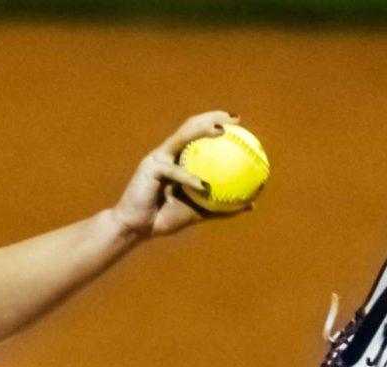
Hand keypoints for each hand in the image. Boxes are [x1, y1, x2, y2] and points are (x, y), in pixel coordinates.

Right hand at [108, 112, 231, 239]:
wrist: (135, 229)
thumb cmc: (164, 220)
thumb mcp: (198, 212)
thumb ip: (222, 207)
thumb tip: (251, 204)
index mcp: (178, 159)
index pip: (199, 133)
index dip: (218, 123)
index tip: (240, 124)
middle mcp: (168, 152)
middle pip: (192, 125)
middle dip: (214, 116)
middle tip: (236, 120)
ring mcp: (158, 157)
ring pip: (182, 137)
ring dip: (202, 130)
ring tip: (222, 132)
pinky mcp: (150, 167)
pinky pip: (174, 172)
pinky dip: (189, 178)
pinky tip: (203, 186)